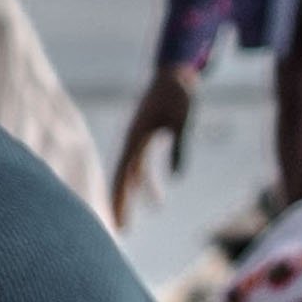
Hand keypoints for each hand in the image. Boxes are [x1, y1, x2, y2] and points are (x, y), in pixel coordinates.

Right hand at [109, 64, 201, 225]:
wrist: (175, 73)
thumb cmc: (178, 93)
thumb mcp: (182, 121)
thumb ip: (179, 148)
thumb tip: (176, 178)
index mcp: (136, 137)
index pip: (125, 173)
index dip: (121, 197)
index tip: (118, 217)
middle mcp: (132, 142)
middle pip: (122, 179)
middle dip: (120, 204)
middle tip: (118, 229)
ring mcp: (137, 142)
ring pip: (130, 177)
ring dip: (130, 199)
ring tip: (128, 224)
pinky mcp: (146, 140)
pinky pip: (143, 168)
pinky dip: (147, 185)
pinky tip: (157, 199)